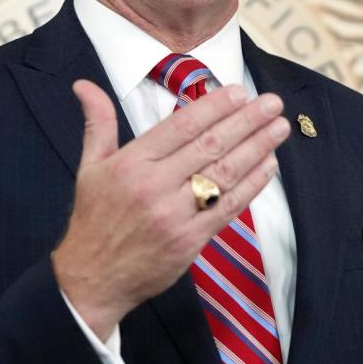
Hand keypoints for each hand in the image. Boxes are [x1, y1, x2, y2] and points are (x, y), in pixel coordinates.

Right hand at [52, 79, 288, 339]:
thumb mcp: (89, 167)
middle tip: (271, 103)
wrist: (92, 279)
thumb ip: (98, 123)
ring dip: (256, 148)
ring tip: (278, 128)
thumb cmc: (93, 220)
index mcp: (131, 163)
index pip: (181, 126)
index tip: (239, 92)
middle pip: (209, 146)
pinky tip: (268, 166)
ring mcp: (174, 215)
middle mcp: (154, 186)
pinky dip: (251, 186)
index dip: (214, 106)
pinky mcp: (190, 241)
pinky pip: (228, 208)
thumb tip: (84, 84)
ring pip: (223, 174)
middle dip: (245, 121)